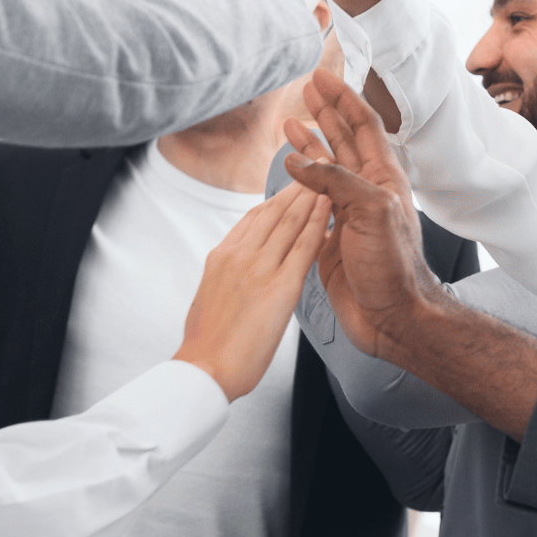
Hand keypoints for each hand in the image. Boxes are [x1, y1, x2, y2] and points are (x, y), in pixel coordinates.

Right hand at [172, 183, 331, 398]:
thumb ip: (224, 277)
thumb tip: (232, 270)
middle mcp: (239, 255)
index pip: (253, 217)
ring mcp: (259, 269)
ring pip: (289, 221)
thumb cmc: (206, 345)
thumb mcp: (208, 298)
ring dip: (310, 195)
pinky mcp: (280, 288)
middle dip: (297, 185)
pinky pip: (304, 246)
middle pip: (274, 210)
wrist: (205, 372)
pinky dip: (318, 223)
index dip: (277, 197)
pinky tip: (331, 207)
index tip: (292, 183)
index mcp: (221, 256)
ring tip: (328, 174)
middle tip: (316, 164)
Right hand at [280, 68, 441, 358]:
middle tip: (306, 90)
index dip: (343, 99)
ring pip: (326, 171)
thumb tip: (298, 159)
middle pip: (343, 141)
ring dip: (309, 145)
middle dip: (326, 113)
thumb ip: (335, 181)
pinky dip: (298, 186)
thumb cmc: (393, 267)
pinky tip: (287, 175)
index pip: (363, 126)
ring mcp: (349, 216)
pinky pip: (312, 204)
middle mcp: (367, 193)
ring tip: (290, 125)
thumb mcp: (371, 212)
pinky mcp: (332, 240)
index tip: (322, 78)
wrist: (394, 318)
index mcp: (383, 179)